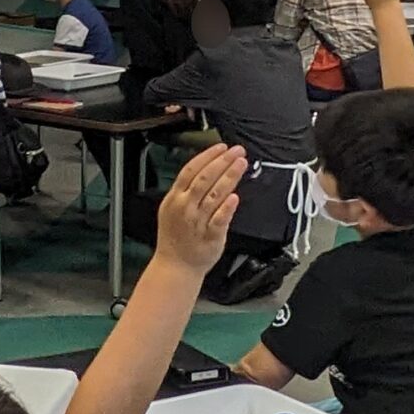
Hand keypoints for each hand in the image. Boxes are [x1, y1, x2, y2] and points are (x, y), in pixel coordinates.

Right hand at [152, 143, 245, 274]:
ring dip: (229, 177)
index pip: (191, 170)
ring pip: (214, 195)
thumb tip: (208, 171)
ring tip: (241, 164)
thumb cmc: (175, 237)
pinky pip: (219, 220)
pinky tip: (235, 196)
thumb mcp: (171, 209)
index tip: (222, 147)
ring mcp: (197, 222)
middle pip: (204, 179)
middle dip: (222, 162)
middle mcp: (185, 208)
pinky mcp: (210, 236)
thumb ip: (187, 191)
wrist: (176, 265)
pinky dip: (227, 208)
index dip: (208, 156)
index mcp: (175, 198)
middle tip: (237, 152)